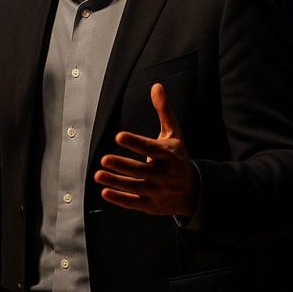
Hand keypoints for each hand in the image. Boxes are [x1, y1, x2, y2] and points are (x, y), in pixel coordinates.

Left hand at [94, 83, 196, 216]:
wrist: (194, 191)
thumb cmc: (177, 157)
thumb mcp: (174, 134)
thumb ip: (164, 111)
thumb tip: (157, 86)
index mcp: (169, 155)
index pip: (151, 148)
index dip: (135, 143)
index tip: (119, 136)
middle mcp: (165, 174)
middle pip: (142, 170)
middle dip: (123, 165)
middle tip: (104, 159)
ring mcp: (158, 191)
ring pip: (135, 187)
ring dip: (116, 182)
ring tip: (98, 174)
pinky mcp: (152, 205)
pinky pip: (134, 202)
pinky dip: (120, 199)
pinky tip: (105, 191)